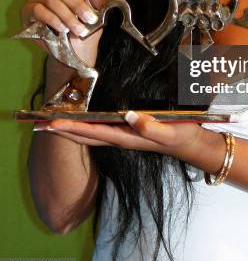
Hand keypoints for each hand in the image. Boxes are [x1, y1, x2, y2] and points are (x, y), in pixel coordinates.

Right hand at [21, 0, 109, 64]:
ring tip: (79, 30)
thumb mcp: (99, 0)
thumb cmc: (89, 23)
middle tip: (90, 18)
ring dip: (68, 16)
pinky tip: (63, 29)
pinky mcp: (28, 12)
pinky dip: (54, 20)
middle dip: (76, 4)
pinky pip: (38, 10)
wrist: (80, 49)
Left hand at [34, 112, 204, 157]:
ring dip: (72, 130)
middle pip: (86, 137)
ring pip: (91, 135)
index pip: (94, 133)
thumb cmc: (182, 135)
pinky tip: (82, 122)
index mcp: (128, 138)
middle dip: (64, 132)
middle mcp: (122, 138)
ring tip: (54, 124)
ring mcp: (124, 137)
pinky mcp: (128, 132)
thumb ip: (150, 126)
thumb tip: (128, 116)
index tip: (53, 124)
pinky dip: (86, 126)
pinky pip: (100, 130)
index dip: (73, 129)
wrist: (193, 144)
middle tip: (41, 125)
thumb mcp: (170, 131)